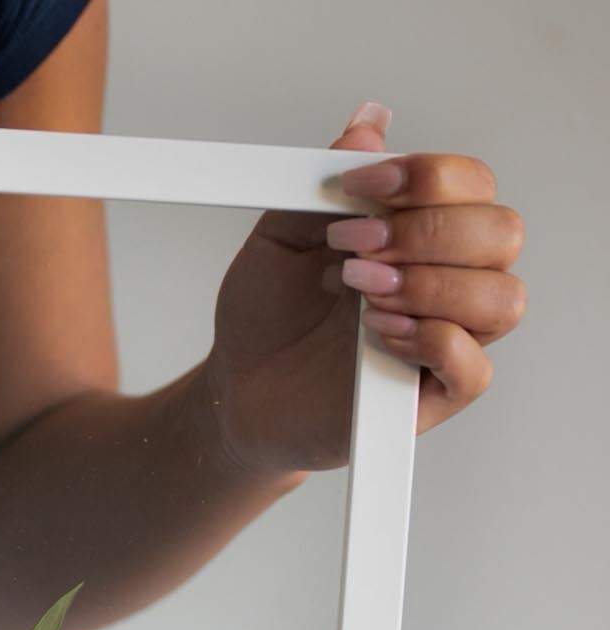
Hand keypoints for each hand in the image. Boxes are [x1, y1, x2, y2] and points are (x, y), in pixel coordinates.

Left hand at [202, 101, 525, 476]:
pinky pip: (475, 370)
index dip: (428, 177)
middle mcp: (450, 278)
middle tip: (356, 250)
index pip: (473, 185)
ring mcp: (448, 337)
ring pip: (502, 299)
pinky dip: (434, 343)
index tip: (361, 185)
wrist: (235, 387)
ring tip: (362, 293)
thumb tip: (369, 124)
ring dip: (432, 287)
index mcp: (425, 231)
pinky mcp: (430, 396)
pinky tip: (380, 334)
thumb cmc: (266, 314)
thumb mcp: (280, 238)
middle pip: (501, 234)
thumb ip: (324, 183)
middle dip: (428, 233)